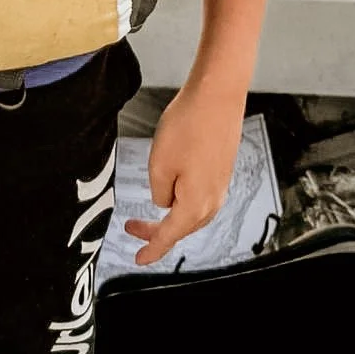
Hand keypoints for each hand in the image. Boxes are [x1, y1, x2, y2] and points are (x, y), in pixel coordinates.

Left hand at [123, 78, 244, 266]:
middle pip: (182, 227)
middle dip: (157, 231)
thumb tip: (165, 201)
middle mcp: (213, 199)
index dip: (152, 249)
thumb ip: (158, 192)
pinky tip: (173, 190)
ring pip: (192, 213)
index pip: (169, 236)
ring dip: (171, 216)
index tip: (138, 259)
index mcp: (195, 204)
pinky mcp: (222, 169)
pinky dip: (183, 201)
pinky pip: (200, 196)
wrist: (218, 94)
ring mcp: (220, 184)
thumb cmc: (189, 125)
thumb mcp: (159, 163)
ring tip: (151, 212)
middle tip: (132, 227)